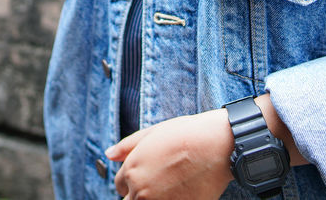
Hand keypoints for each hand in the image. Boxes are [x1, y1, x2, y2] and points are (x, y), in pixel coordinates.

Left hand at [105, 108, 234, 199]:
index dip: (131, 181)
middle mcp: (141, 190)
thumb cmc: (185, 134)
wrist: (217, 146)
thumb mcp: (152, 133)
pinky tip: (178, 194)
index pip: (119, 186)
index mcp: (131, 170)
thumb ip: (126, 146)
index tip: (147, 177)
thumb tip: (108, 154)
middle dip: (137, 195)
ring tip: (167, 189)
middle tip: (157, 185)